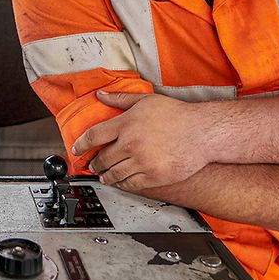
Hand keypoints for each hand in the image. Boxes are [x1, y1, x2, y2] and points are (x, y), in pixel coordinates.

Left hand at [71, 91, 212, 190]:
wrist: (201, 133)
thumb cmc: (177, 115)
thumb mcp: (146, 100)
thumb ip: (121, 99)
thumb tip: (101, 95)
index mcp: (127, 124)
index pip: (95, 135)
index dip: (82, 144)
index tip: (76, 149)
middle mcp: (131, 144)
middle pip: (103, 158)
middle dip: (94, 162)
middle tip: (91, 164)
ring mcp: (142, 162)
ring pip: (114, 173)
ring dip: (106, 175)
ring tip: (103, 175)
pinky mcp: (153, 176)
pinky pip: (130, 184)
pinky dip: (121, 183)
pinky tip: (120, 181)